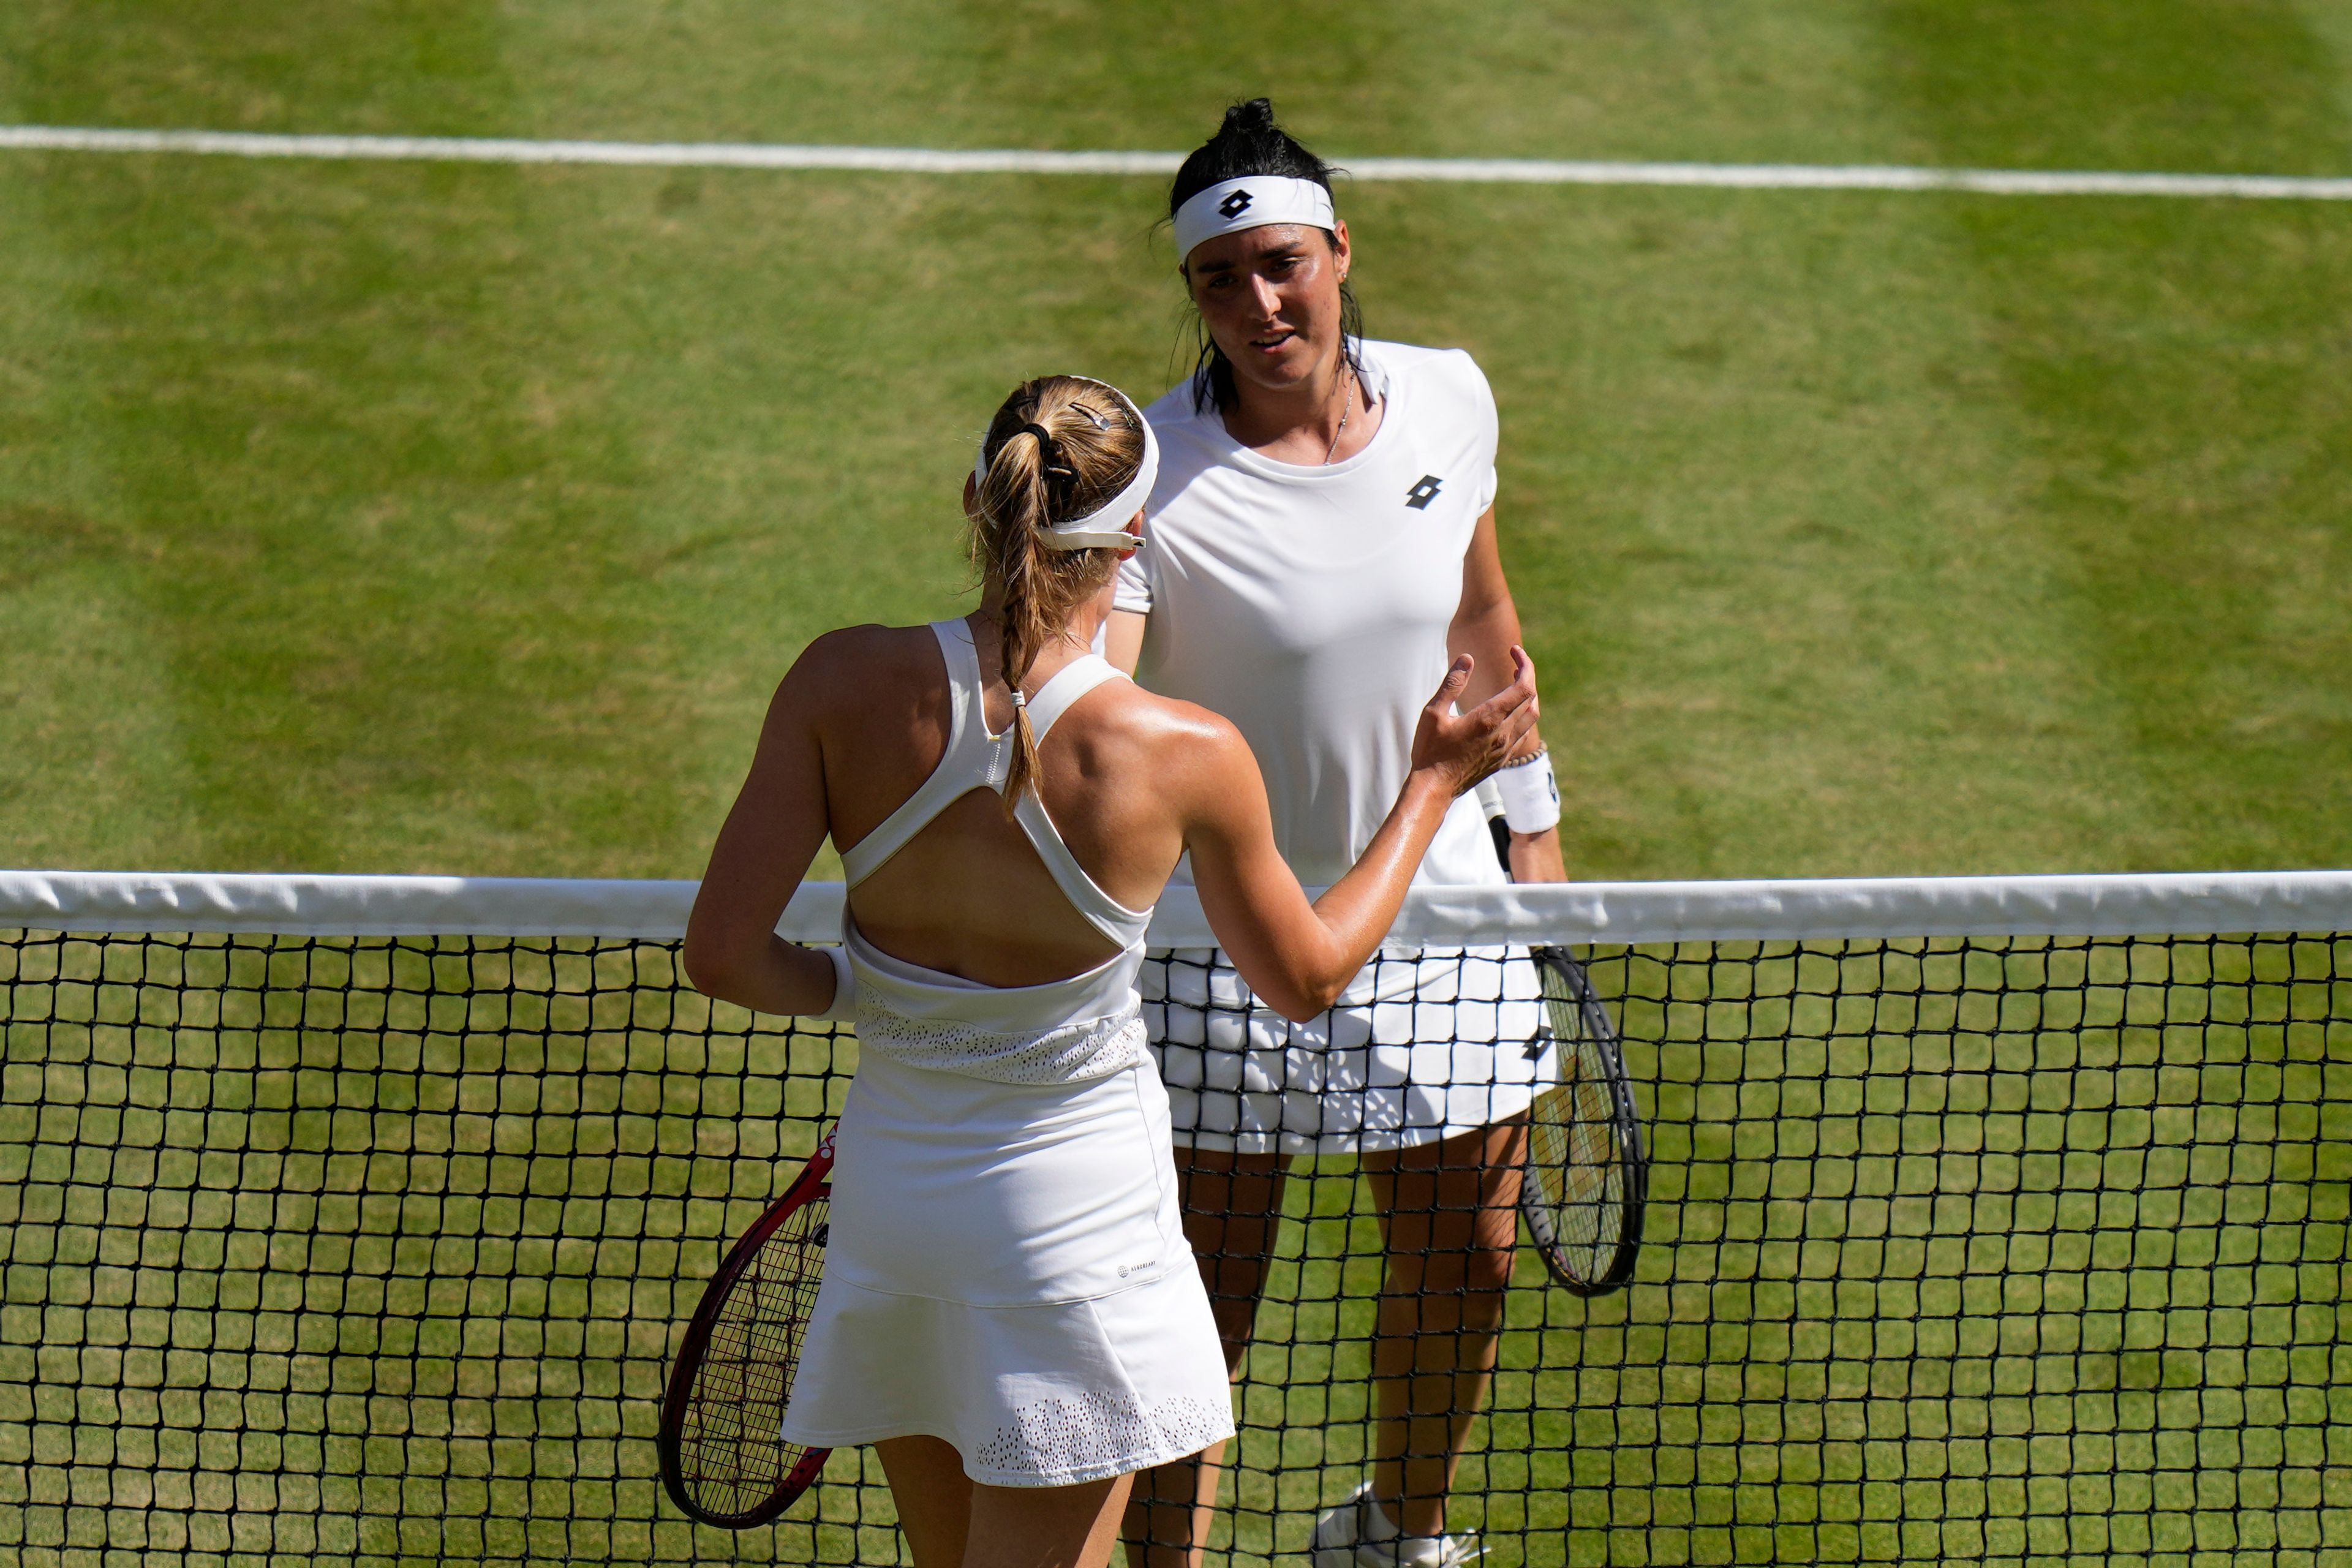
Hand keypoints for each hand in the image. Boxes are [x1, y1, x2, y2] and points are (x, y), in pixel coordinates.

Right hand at [1410, 648, 1538, 797]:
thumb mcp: (1433, 713)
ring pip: (1531, 717)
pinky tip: (1509, 713)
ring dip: (1529, 697)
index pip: (1523, 686)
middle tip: (1516, 662)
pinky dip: (1523, 716)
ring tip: (1516, 684)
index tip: (1514, 651)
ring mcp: (1505, 749)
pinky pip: (1523, 734)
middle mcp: (1503, 733)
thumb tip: (1467, 658)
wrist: (1434, 789)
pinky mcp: (1502, 760)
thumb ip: (1452, 683)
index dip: (1525, 664)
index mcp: (1488, 718)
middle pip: (1531, 699)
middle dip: (1527, 675)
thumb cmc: (1430, 751)